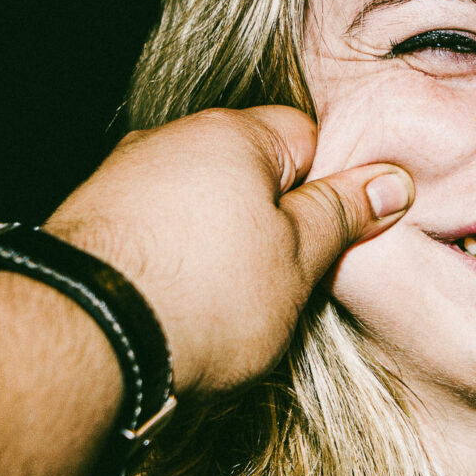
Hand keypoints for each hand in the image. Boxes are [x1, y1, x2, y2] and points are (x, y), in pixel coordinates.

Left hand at [45, 106, 411, 393]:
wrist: (84, 340)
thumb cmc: (204, 296)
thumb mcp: (298, 260)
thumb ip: (343, 214)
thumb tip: (391, 181)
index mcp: (232, 135)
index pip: (306, 139)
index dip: (329, 191)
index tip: (336, 238)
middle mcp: (170, 141)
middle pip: (248, 172)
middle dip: (272, 221)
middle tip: (287, 282)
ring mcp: (121, 180)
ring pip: (197, 204)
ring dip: (218, 244)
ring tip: (225, 305)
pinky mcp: (86, 224)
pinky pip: (152, 231)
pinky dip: (170, 262)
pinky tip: (175, 306)